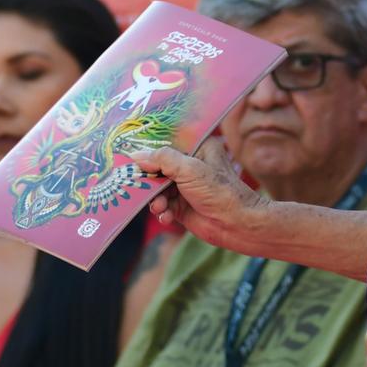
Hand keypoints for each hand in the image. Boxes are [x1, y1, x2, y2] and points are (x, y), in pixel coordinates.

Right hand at [136, 138, 269, 252]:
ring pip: (157, 189)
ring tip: (160, 206)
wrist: (236, 224)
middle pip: (158, 167)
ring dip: (155, 199)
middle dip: (148, 179)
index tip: (130, 153)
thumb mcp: (190, 169)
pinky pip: (163, 205)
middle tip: (136, 185)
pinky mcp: (182, 206)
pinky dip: (162, 211)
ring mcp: (186, 186)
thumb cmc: (219, 191)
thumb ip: (162, 159)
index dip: (150, 148)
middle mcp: (191, 165)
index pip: (169, 142)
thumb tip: (136, 155)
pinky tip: (167, 216)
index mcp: (199, 147)